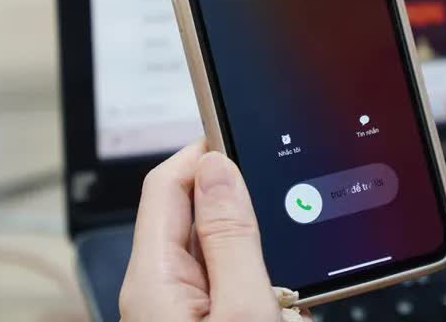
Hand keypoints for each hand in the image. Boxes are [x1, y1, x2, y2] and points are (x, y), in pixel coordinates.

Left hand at [119, 141, 311, 320]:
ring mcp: (180, 309)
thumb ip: (231, 238)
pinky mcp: (202, 320)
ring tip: (288, 310)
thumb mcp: (244, 311)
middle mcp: (158, 290)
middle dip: (252, 226)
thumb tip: (217, 168)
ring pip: (225, 258)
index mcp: (154, 278)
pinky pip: (234, 290)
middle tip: (291, 252)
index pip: (166, 184)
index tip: (247, 141)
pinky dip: (266, 298)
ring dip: (266, 272)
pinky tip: (284, 318)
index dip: (206, 155)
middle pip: (199, 220)